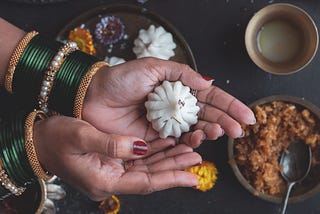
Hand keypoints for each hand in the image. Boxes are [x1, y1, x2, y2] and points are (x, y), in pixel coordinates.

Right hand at [33, 116, 199, 200]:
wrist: (39, 140)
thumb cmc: (55, 139)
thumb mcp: (81, 136)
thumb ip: (111, 144)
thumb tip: (141, 146)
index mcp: (104, 179)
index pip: (145, 183)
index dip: (171, 179)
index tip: (192, 177)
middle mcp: (111, 178)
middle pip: (151, 176)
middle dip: (174, 167)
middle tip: (196, 158)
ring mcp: (112, 170)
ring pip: (147, 167)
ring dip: (167, 159)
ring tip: (188, 150)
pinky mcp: (111, 161)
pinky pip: (139, 159)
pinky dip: (154, 152)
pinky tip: (168, 143)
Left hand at [83, 58, 254, 147]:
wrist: (93, 97)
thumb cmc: (121, 79)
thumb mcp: (153, 67)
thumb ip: (182, 74)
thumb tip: (210, 81)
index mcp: (178, 88)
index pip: (209, 97)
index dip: (229, 106)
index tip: (247, 115)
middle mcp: (176, 106)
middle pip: (207, 116)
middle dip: (225, 122)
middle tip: (239, 130)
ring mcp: (167, 123)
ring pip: (195, 130)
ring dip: (209, 132)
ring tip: (219, 132)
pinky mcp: (156, 138)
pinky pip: (177, 142)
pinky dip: (189, 143)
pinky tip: (198, 140)